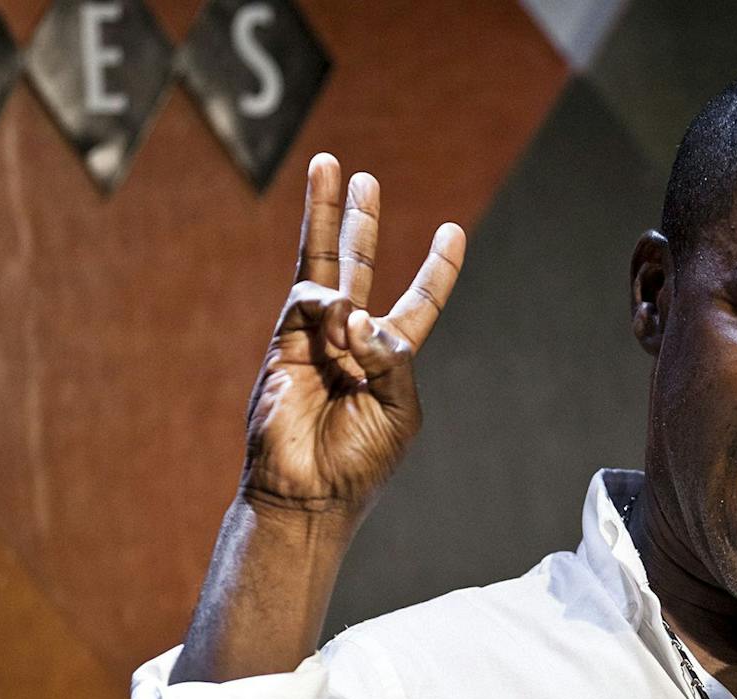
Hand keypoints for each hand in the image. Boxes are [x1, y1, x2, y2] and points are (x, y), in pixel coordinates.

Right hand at [240, 153, 465, 517]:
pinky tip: (340, 324)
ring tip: (335, 168)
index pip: (419, 303)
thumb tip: (356, 312)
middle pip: (357, 265)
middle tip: (361, 176)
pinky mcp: (283, 343)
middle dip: (357, 220)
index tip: (453, 232)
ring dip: (328, 216)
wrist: (308, 492)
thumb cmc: (360, 462)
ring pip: (321, 264)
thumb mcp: (400, 409)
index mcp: (392, 359)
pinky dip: (329, 306)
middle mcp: (352, 341)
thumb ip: (393, 358)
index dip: (436, 270)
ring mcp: (314, 338)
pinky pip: (309, 300)